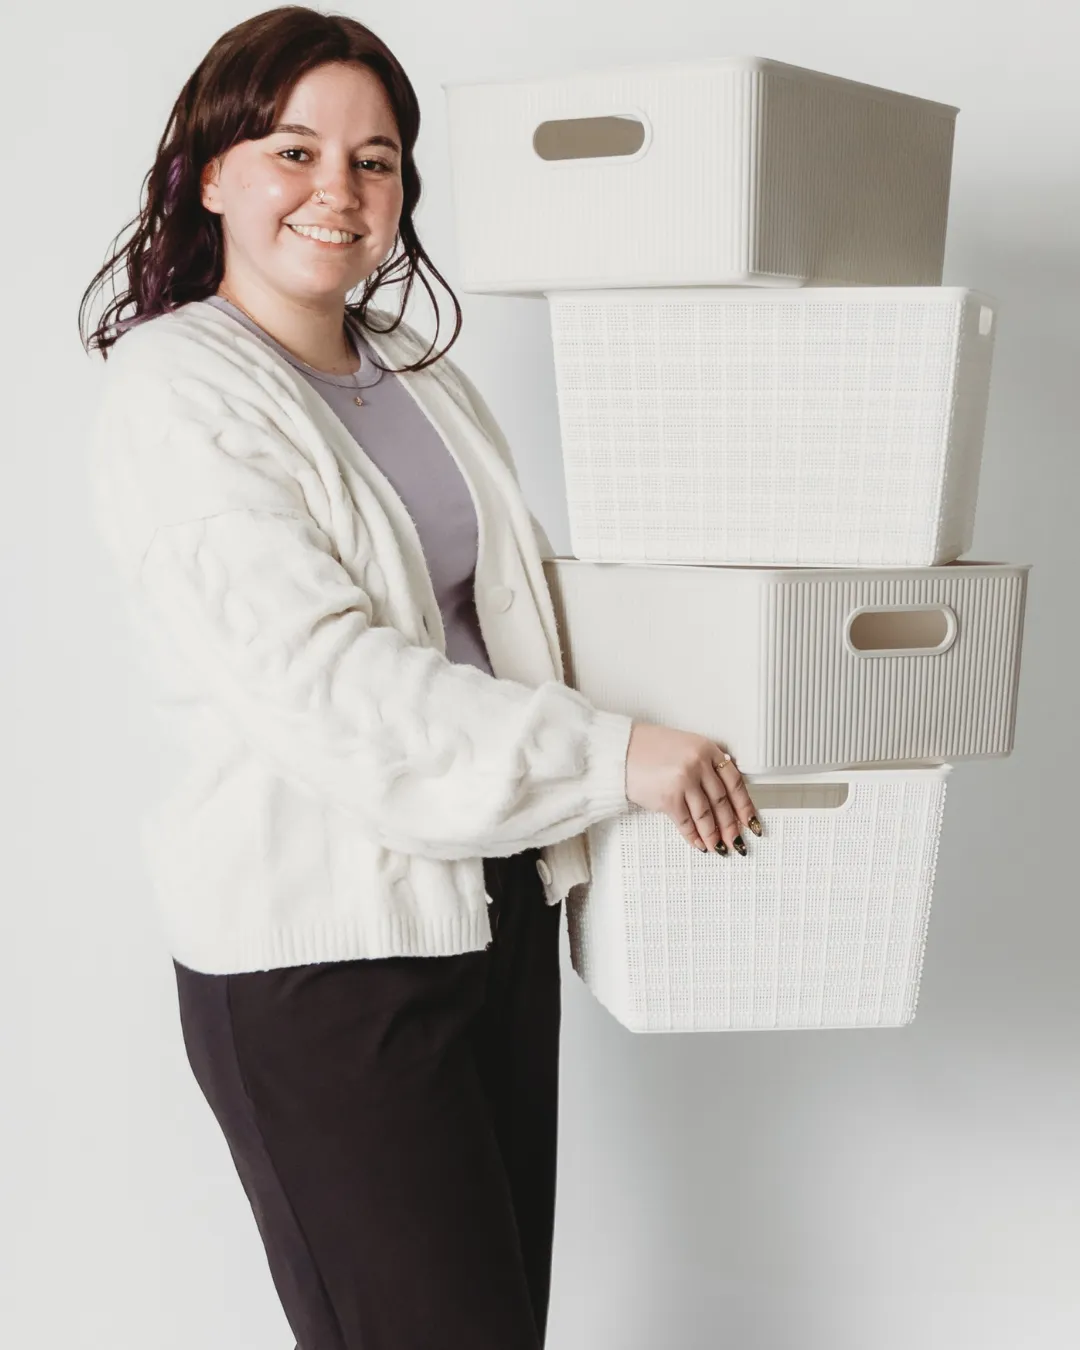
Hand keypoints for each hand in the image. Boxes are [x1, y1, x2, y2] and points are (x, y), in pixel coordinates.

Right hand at [624, 721, 760, 855]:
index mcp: (707, 749)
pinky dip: (693, 836)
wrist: (620, 750)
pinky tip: (697, 843)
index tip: (751, 821)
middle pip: (722, 802)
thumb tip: (722, 795)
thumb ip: (705, 765)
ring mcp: (684, 781)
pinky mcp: (668, 798)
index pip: (735, 782)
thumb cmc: (648, 748)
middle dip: (731, 826)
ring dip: (713, 835)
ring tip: (718, 846)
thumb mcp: (685, 746)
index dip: (745, 806)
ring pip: (706, 816)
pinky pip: (686, 823)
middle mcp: (699, 764)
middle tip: (737, 840)